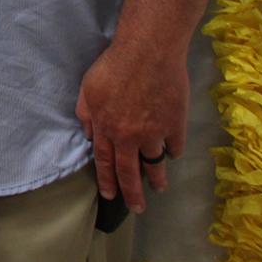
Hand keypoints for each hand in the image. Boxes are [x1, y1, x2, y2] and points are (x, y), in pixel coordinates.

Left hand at [76, 35, 187, 213]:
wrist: (148, 53)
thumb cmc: (113, 66)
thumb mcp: (88, 89)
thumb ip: (86, 115)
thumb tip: (90, 137)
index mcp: (105, 127)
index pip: (104, 162)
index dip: (107, 180)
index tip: (110, 195)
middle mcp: (129, 136)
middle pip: (130, 172)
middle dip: (132, 193)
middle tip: (137, 208)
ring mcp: (154, 133)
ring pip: (155, 163)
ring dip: (156, 178)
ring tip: (158, 188)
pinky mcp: (176, 126)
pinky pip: (174, 146)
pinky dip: (173, 151)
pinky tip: (171, 154)